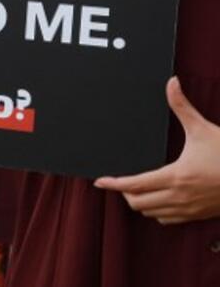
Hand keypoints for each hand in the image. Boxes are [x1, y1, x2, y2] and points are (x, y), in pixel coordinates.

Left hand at [95, 77, 219, 223]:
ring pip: (152, 214)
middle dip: (125, 193)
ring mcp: (190, 209)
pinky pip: (169, 220)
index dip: (113, 184)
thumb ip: (182, 106)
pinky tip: (159, 199)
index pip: (134, 185)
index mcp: (176, 177)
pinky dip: (158, 211)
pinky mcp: (199, 215)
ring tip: (137, 188)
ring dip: (141, 203)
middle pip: (138, 203)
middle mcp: (179, 197)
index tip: (99, 181)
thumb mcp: (203, 129)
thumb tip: (171, 82)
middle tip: (122, 181)